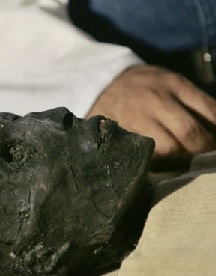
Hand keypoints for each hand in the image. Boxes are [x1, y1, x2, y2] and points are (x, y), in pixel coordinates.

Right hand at [87, 64, 215, 170]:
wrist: (101, 85)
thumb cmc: (143, 85)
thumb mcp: (170, 81)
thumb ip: (191, 101)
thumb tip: (214, 129)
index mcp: (175, 84)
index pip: (210, 111)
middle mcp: (157, 100)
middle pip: (190, 132)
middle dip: (204, 150)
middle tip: (207, 158)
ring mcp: (137, 119)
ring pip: (170, 148)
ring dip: (183, 160)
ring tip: (186, 162)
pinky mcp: (123, 135)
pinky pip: (148, 156)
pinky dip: (161, 164)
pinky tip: (166, 164)